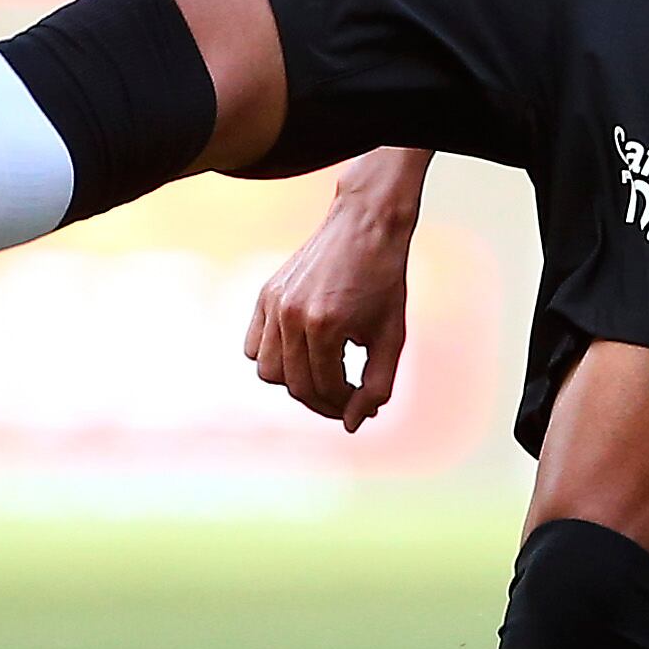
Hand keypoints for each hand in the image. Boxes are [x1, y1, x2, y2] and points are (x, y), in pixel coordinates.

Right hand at [244, 153, 421, 430]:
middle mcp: (292, 316)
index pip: (326, 389)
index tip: (363, 404)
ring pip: (269, 371)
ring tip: (324, 375)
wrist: (367, 224)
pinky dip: (274, 359)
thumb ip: (376, 386)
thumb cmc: (385, 281)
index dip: (346, 406)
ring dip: (296, 382)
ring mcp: (274, 303)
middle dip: (323, 401)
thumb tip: (351, 425)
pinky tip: (303, 354)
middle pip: (295, 386)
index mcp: (326, 326)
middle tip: (346, 399)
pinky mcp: (266, 294)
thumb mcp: (393, 337)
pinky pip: (255, 346)